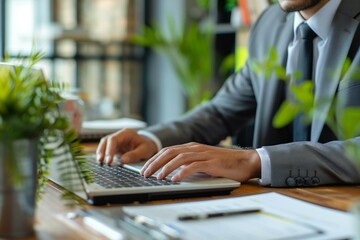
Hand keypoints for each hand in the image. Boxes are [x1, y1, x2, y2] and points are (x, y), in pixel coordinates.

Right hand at [96, 128, 157, 164]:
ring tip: (100, 162)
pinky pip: (106, 149)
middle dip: (103, 151)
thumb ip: (134, 155)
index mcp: (126, 133)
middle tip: (101, 161)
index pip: (114, 139)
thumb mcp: (145, 151)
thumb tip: (122, 160)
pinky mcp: (115, 146)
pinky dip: (103, 155)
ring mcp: (116, 140)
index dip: (110, 150)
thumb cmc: (147, 147)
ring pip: (104, 144)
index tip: (109, 160)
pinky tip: (102, 162)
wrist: (148, 146)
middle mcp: (119, 135)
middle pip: (106, 140)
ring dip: (101, 152)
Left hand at [140, 142, 260, 181]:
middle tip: (145, 173)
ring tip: (157, 177)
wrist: (245, 162)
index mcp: (192, 147)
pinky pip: (193, 166)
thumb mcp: (203, 162)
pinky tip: (175, 179)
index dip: (154, 159)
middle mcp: (195, 148)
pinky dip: (182, 172)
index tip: (145, 168)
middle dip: (155, 162)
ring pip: (179, 158)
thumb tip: (173, 172)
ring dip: (165, 168)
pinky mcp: (211, 162)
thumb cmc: (224, 164)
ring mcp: (203, 154)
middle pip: (169, 152)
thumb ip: (189, 164)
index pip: (168, 150)